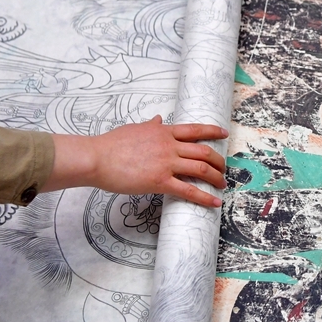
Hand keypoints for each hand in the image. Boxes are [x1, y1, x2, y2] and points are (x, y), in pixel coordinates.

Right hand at [44, 116, 227, 206]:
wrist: (97, 157)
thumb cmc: (111, 144)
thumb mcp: (134, 128)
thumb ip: (150, 126)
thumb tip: (158, 119)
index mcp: (164, 131)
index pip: (195, 130)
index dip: (213, 131)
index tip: (224, 134)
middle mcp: (169, 145)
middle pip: (204, 151)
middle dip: (219, 160)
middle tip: (224, 168)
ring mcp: (166, 163)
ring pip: (201, 169)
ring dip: (216, 177)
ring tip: (222, 184)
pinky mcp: (159, 181)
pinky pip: (188, 190)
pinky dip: (204, 197)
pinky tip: (214, 202)